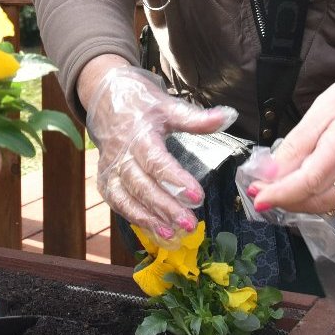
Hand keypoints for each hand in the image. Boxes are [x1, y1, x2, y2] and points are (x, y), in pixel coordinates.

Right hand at [79, 56, 235, 241]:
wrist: (106, 98)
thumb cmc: (142, 105)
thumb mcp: (168, 106)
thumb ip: (196, 118)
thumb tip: (229, 117)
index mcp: (138, 133)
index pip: (155, 160)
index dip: (175, 180)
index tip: (198, 196)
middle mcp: (121, 154)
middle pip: (141, 184)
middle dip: (165, 206)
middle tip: (189, 224)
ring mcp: (110, 168)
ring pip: (127, 197)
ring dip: (148, 218)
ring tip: (172, 235)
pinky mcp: (106, 179)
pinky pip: (118, 203)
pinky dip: (136, 219)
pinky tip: (156, 231)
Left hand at [247, 74, 334, 214]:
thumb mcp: (314, 116)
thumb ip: (293, 147)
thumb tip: (271, 172)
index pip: (308, 182)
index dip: (280, 193)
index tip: (257, 194)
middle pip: (314, 200)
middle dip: (281, 200)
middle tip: (256, 191)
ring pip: (320, 206)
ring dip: (292, 203)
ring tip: (268, 190)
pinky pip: (327, 202)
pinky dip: (305, 200)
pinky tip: (289, 190)